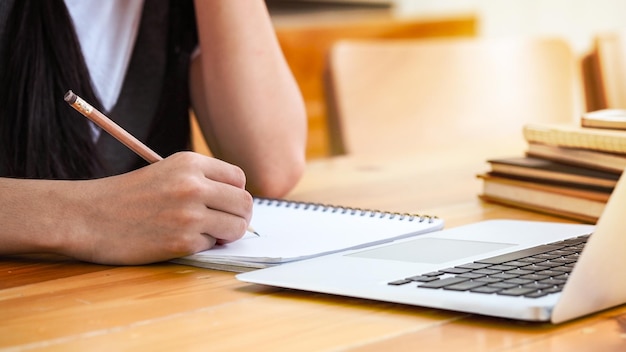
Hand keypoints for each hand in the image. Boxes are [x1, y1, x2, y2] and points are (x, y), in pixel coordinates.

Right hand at [61, 152, 252, 264]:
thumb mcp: (166, 171)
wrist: (88, 217)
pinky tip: (179, 239)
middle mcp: (193, 186)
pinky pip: (211, 245)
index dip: (235, 193)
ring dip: (225, 233)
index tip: (225, 203)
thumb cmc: (127, 196)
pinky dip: (201, 245)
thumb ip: (202, 180)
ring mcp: (189, 215)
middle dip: (240, 216)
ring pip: (236, 227)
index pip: (238, 179)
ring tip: (205, 232)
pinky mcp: (182, 242)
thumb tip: (240, 202)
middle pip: (245, 204)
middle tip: (226, 224)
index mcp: (190, 163)